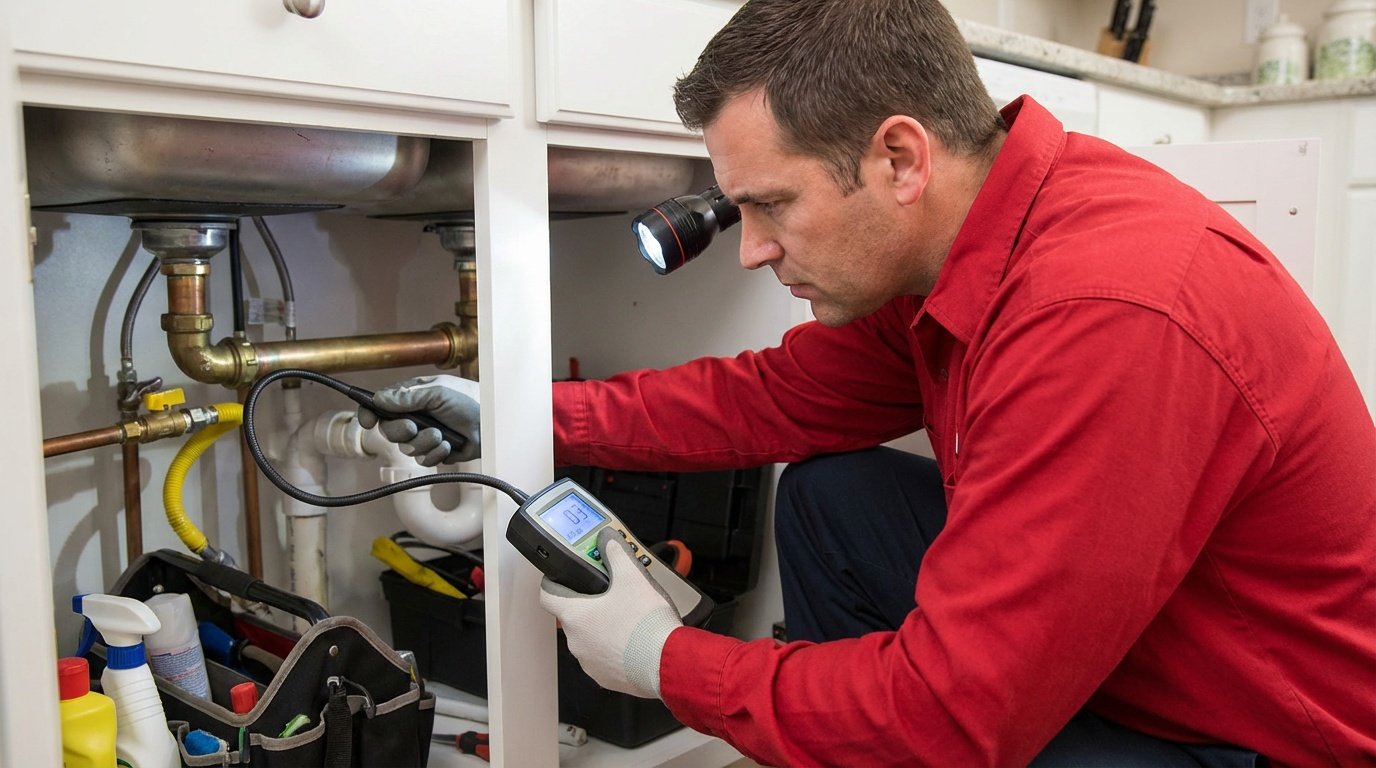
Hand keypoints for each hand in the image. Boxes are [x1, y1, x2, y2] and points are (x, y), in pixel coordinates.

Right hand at [357, 375, 480, 465]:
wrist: (492, 423)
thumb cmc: (469, 400)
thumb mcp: (437, 392)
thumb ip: (408, 396)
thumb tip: (379, 399)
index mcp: (412, 397)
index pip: (380, 405)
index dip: (369, 413)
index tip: (367, 421)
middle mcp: (414, 416)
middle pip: (388, 430)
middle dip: (400, 430)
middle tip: (413, 426)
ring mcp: (424, 435)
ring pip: (406, 448)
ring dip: (424, 442)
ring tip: (441, 434)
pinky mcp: (435, 451)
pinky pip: (423, 460)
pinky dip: (436, 453)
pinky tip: (449, 444)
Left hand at [539, 528, 682, 698]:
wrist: (667, 663)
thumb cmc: (646, 625)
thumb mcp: (633, 576)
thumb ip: (616, 553)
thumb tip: (608, 540)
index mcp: (575, 615)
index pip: (548, 595)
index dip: (553, 582)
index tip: (562, 577)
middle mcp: (576, 641)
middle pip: (574, 616)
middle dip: (591, 603)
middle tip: (611, 593)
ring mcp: (590, 662)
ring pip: (590, 638)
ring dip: (603, 627)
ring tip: (629, 617)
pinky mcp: (607, 677)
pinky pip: (605, 658)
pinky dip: (616, 648)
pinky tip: (636, 639)